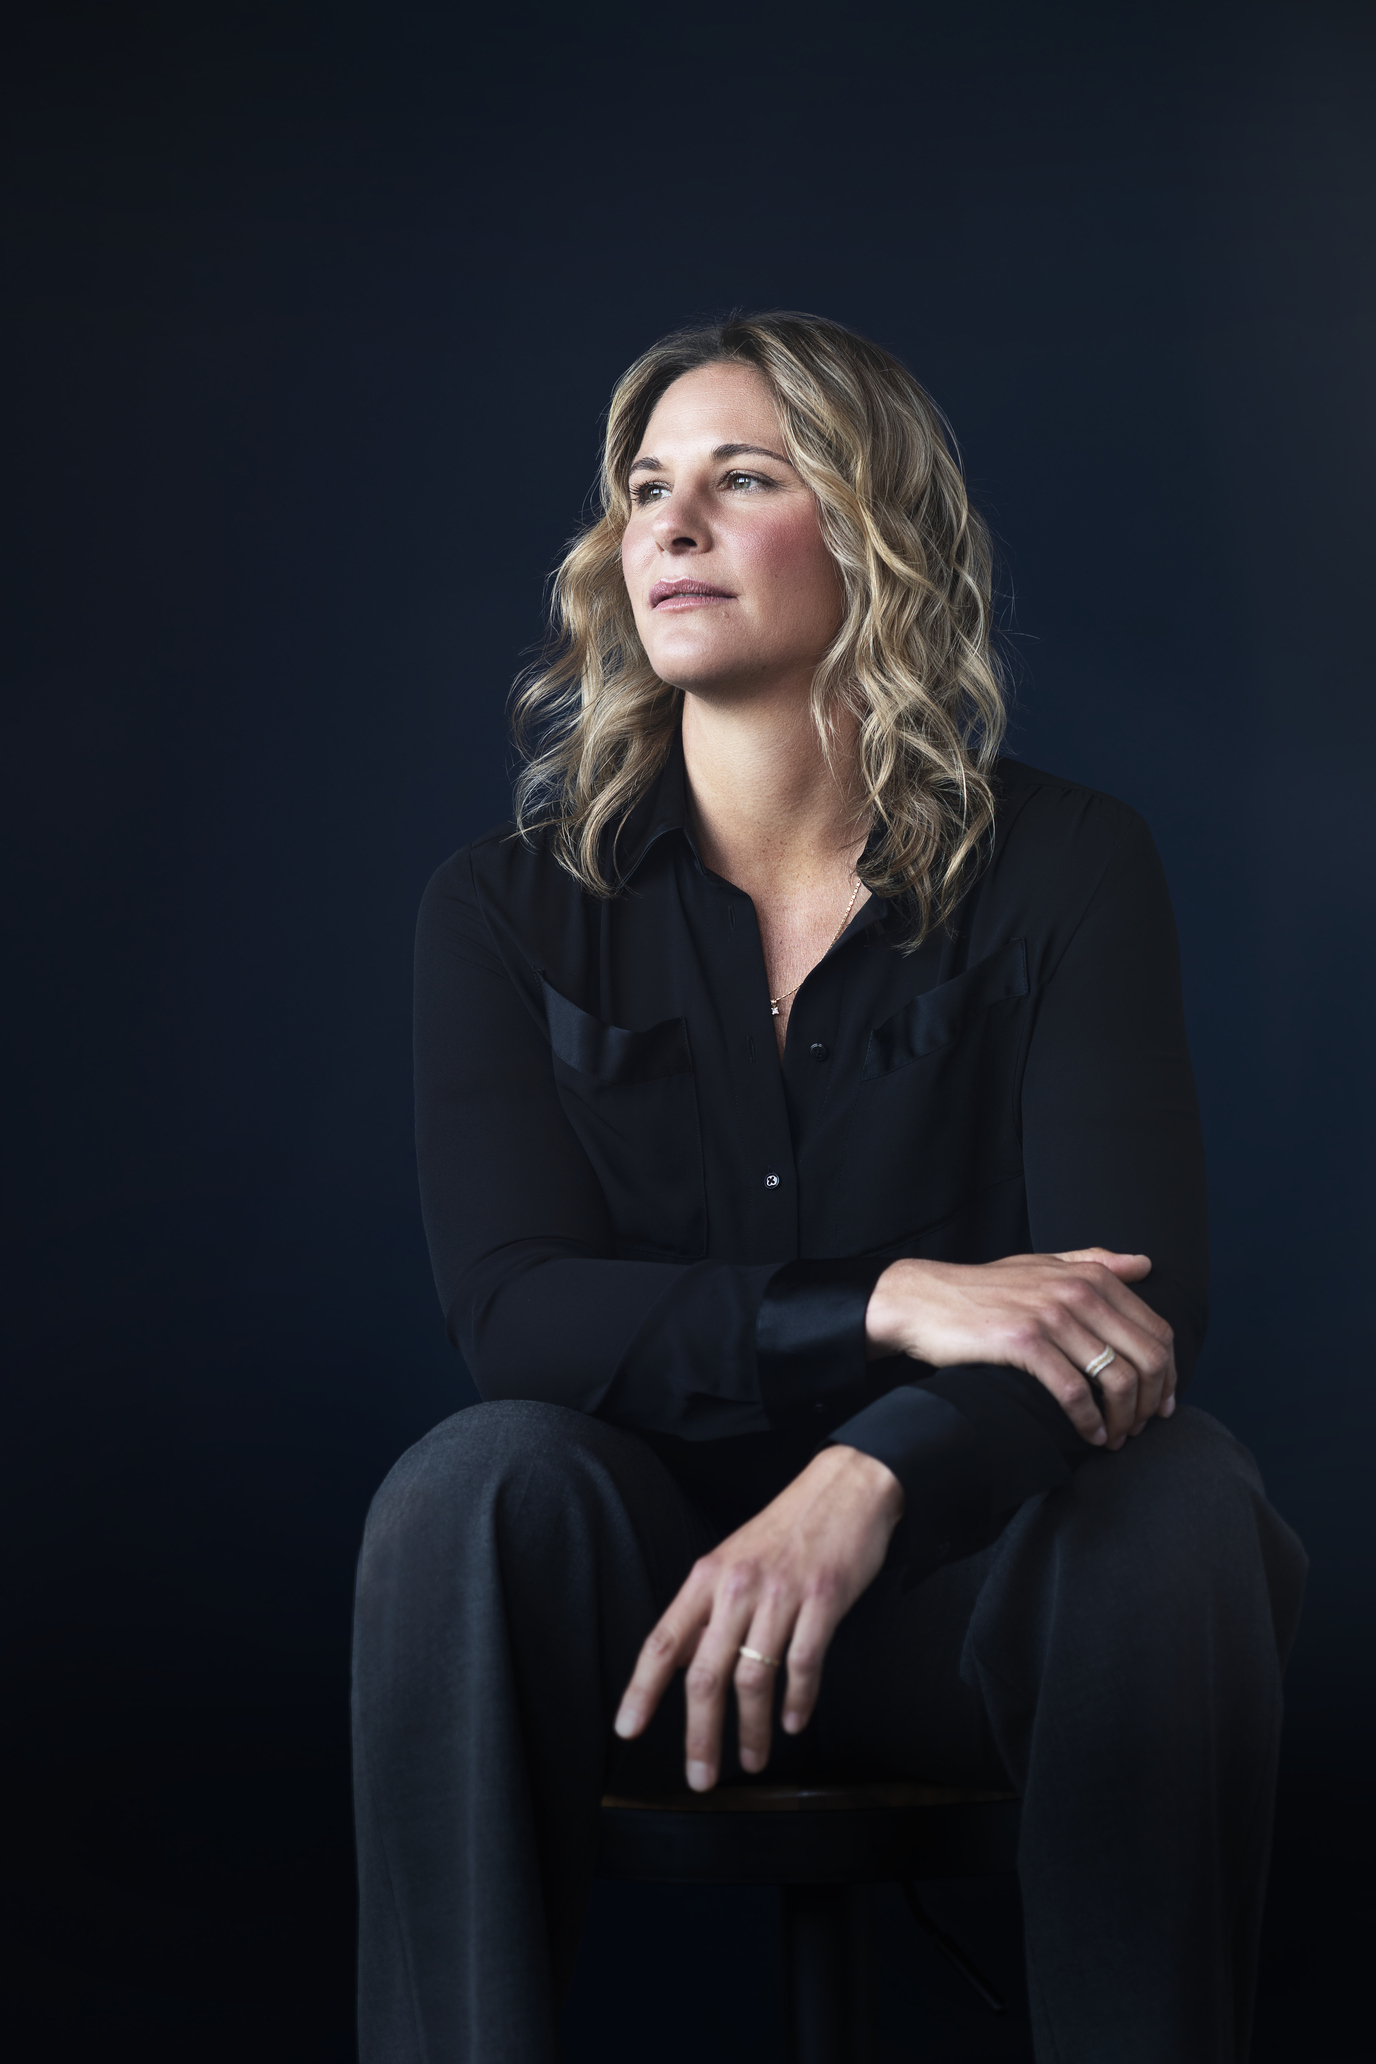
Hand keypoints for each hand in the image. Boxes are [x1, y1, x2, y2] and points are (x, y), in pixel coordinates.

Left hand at [614, 1444, 903, 1792]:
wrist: (845, 1488)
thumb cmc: (786, 1529)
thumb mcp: (734, 1558)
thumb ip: (709, 1608)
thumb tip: (682, 1662)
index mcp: (708, 1576)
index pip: (664, 1640)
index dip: (642, 1689)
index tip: (627, 1729)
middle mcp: (738, 1587)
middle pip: (705, 1674)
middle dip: (699, 1735)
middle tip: (700, 1777)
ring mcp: (782, 1595)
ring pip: (753, 1679)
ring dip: (750, 1730)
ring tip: (751, 1761)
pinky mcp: (823, 1601)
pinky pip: (803, 1664)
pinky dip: (797, 1701)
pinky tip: (793, 1722)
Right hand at [865, 1247, 1175, 1449]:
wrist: (923, 1301)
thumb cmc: (983, 1289)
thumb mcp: (1041, 1266)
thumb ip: (1093, 1262)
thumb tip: (1144, 1264)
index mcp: (1090, 1275)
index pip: (1156, 1330)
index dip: (1167, 1374)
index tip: (1160, 1403)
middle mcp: (1077, 1291)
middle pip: (1147, 1357)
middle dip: (1151, 1402)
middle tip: (1140, 1428)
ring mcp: (1051, 1315)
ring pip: (1116, 1378)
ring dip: (1123, 1418)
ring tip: (1115, 1438)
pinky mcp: (1025, 1342)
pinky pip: (1074, 1390)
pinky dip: (1088, 1421)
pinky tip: (1088, 1436)